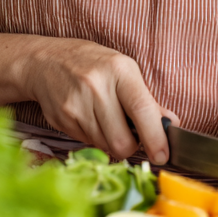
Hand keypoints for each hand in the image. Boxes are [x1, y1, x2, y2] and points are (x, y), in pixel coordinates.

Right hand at [22, 37, 176, 164]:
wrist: (45, 61)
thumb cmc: (92, 64)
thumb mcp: (123, 71)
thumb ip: (147, 100)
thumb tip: (171, 124)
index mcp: (120, 70)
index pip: (142, 109)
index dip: (155, 137)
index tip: (163, 155)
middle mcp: (97, 86)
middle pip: (122, 141)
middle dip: (129, 146)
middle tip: (128, 134)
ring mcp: (76, 104)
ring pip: (104, 147)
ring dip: (110, 142)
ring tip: (105, 119)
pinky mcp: (62, 119)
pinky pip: (87, 144)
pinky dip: (93, 138)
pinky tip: (88, 117)